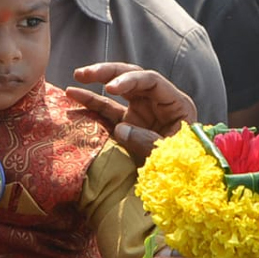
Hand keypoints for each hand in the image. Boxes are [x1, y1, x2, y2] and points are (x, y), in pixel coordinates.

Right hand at [68, 63, 196, 163]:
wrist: (183, 184)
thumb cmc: (185, 167)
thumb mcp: (171, 155)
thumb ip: (147, 141)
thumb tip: (120, 130)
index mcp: (175, 103)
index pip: (151, 81)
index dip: (130, 80)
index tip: (109, 89)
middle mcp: (158, 102)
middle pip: (132, 77)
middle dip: (109, 73)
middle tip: (85, 74)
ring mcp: (142, 111)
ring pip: (118, 89)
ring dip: (97, 81)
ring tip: (77, 76)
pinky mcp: (129, 123)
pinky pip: (108, 109)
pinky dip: (91, 103)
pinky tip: (73, 95)